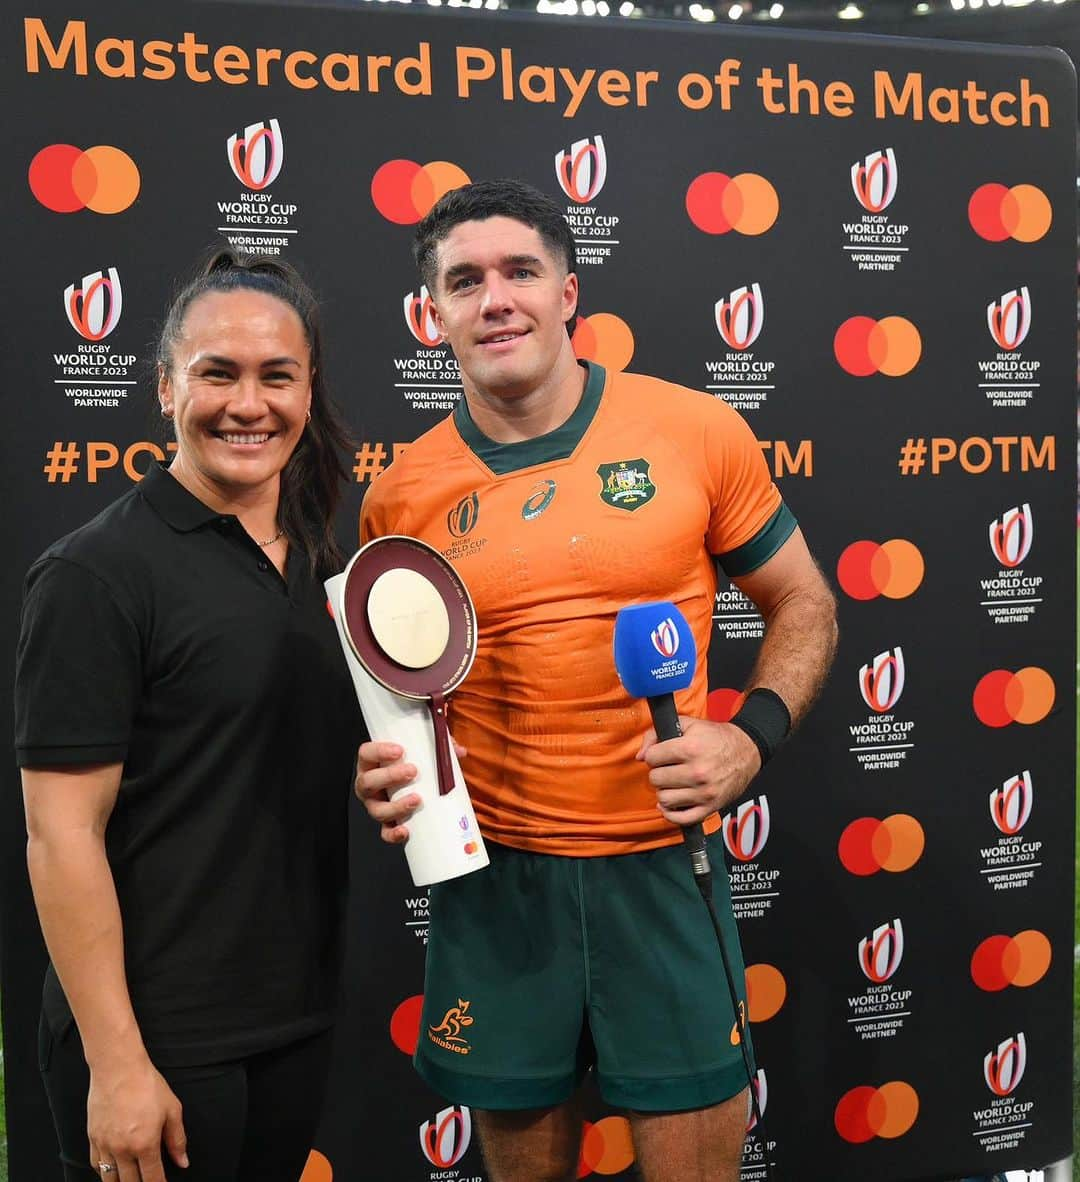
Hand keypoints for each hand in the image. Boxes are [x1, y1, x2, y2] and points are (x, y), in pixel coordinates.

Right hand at [87, 1053, 186, 1181]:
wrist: (118, 1068)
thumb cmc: (147, 1084)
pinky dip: (105, 1172)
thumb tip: (182, 1162)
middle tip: (147, 1180)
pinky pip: (96, 1165)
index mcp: (145, 1144)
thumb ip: (177, 1139)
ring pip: (110, 1179)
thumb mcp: (172, 1109)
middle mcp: (123, 1149)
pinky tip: (113, 1169)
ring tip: (131, 1179)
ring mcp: (105, 1145)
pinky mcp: (92, 1138)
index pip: (152, 1179)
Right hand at [354, 738, 466, 844]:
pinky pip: (385, 832)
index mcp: (372, 763)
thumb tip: (459, 751)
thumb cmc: (413, 763)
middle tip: (413, 771)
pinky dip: (393, 834)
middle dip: (389, 776)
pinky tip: (405, 830)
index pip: (366, 753)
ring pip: (376, 809)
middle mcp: (369, 785)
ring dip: (396, 806)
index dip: (379, 751)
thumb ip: (439, 746)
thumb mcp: (422, 750)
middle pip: (368, 782)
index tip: (399, 750)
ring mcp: (376, 805)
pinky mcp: (386, 823)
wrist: (415, 784)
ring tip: (417, 799)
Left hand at [637, 717, 760, 826]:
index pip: (652, 758)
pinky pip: (681, 819)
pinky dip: (671, 814)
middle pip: (656, 779)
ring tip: (672, 784)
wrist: (747, 751)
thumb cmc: (716, 737)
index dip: (654, 755)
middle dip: (658, 773)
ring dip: (664, 791)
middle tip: (668, 769)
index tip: (661, 755)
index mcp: (690, 748)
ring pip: (664, 799)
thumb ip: (657, 734)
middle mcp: (697, 772)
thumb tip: (640, 756)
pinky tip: (672, 804)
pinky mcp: (710, 807)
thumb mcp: (688, 724)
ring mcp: (704, 792)